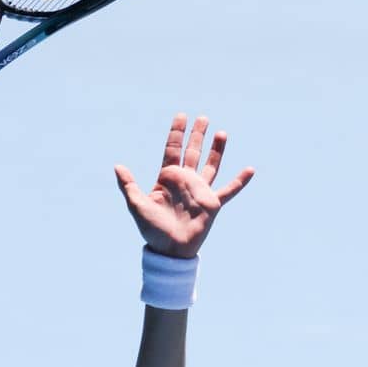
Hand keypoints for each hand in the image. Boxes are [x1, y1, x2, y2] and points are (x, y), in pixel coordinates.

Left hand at [114, 113, 253, 258]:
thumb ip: (128, 185)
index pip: (173, 150)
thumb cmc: (152, 230)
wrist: (170, 250)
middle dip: (197, 135)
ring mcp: (200, 191)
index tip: (181, 116)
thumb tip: (117, 166)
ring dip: (216, 150)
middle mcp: (185, 182)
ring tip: (222, 133)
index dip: (177, 133)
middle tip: (202, 118)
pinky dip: (240, 181)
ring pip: (211, 165)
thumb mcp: (137, 205)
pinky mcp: (212, 203)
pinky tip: (250, 169)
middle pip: (192, 152)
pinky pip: (229, 190)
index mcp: (167, 179)